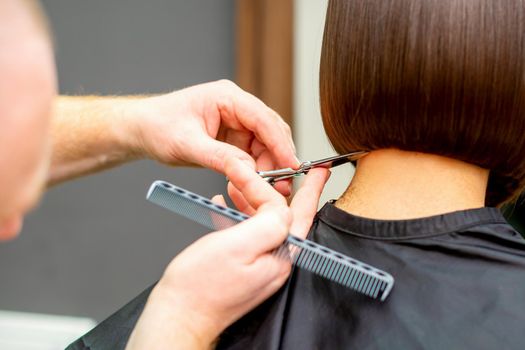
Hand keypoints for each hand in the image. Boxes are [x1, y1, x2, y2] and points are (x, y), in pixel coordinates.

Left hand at [126, 80, 298, 194]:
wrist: (141, 131)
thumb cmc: (158, 127)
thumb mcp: (187, 144)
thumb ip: (220, 157)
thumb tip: (250, 170)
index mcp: (226, 97)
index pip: (264, 119)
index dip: (281, 144)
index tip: (292, 166)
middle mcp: (236, 106)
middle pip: (270, 132)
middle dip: (278, 159)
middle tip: (281, 185)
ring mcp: (235, 122)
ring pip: (265, 145)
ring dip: (268, 167)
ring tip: (266, 189)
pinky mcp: (232, 137)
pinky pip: (253, 154)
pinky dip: (256, 170)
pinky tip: (251, 184)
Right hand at [126, 158, 328, 348]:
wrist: (179, 316)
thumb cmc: (200, 287)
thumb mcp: (237, 245)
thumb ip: (268, 224)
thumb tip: (283, 208)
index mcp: (280, 256)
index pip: (295, 213)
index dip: (301, 187)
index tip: (311, 170)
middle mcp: (274, 262)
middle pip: (282, 216)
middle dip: (274, 189)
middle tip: (282, 170)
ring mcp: (259, 266)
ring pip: (262, 223)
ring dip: (250, 200)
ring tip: (237, 184)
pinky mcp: (243, 268)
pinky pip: (245, 234)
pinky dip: (235, 216)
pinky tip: (221, 206)